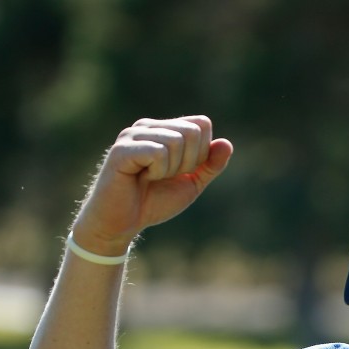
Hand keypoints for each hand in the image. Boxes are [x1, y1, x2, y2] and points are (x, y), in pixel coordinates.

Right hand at [72, 115, 233, 254]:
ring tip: (151, 178)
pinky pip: (159, 152)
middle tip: (165, 177)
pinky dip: (158, 172)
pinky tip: (142, 178)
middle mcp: (147, 126)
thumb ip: (211, 165)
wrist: (122, 224)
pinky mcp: (122, 149)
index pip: (202, 124)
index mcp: (164, 129)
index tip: (181, 172)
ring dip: (171, 169)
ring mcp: (132, 135)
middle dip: (188, 162)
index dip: (201, 154)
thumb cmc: (154, 201)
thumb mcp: (191, 183)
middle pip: (192, 131)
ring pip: (177, 140)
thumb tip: (226, 143)